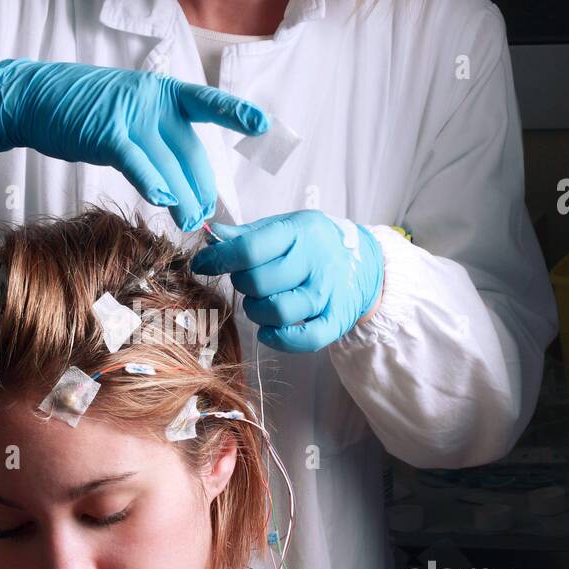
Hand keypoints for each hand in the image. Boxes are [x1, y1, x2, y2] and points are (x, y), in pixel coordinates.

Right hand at [0, 58, 267, 232]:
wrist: (35, 99)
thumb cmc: (84, 114)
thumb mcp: (129, 120)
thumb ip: (157, 145)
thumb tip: (180, 187)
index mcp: (163, 93)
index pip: (207, 104)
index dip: (236, 113)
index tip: (264, 124)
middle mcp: (152, 100)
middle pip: (190, 151)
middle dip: (201, 188)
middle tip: (205, 218)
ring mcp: (129, 114)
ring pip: (168, 163)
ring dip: (183, 198)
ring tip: (191, 222)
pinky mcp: (106, 132)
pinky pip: (137, 161)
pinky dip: (152, 182)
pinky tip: (164, 201)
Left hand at [190, 209, 384, 351]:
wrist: (365, 264)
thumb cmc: (313, 245)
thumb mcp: (283, 228)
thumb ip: (247, 234)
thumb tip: (212, 234)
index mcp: (299, 232)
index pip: (250, 248)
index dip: (219, 259)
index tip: (202, 264)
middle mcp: (315, 262)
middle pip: (259, 282)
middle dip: (241, 284)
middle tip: (247, 280)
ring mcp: (327, 293)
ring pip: (277, 311)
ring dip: (256, 311)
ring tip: (259, 302)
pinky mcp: (335, 321)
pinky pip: (304, 339)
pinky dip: (279, 339)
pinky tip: (269, 330)